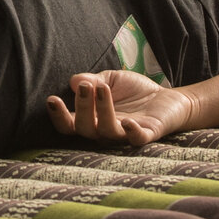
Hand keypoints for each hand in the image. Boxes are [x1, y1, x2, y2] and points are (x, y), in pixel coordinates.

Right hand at [46, 69, 195, 146]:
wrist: (167, 97)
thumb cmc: (133, 91)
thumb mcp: (110, 79)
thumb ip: (93, 80)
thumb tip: (75, 81)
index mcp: (91, 120)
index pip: (69, 124)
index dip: (58, 116)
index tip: (51, 99)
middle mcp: (104, 131)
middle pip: (84, 129)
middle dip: (81, 107)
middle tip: (85, 87)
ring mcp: (125, 134)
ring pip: (107, 132)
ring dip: (102, 111)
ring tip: (102, 88)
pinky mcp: (147, 134)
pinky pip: (137, 139)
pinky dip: (132, 133)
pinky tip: (128, 122)